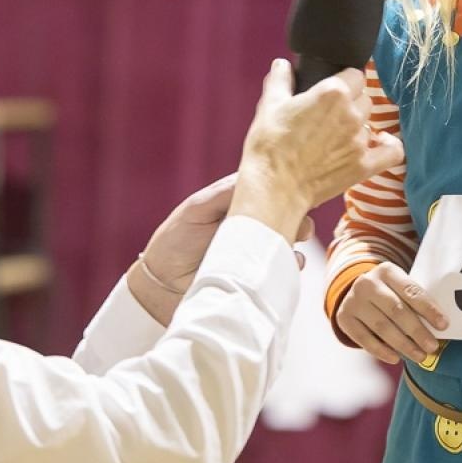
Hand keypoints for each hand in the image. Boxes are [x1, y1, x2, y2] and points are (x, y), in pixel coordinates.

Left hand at [130, 175, 313, 324]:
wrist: (160, 285)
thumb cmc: (176, 239)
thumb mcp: (196, 209)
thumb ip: (224, 193)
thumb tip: (255, 178)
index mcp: (240, 206)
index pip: (272, 194)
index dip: (287, 194)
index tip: (297, 196)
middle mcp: (252, 228)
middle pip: (288, 218)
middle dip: (299, 220)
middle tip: (301, 228)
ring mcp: (256, 254)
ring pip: (288, 244)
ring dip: (295, 244)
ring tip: (291, 246)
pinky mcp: (257, 278)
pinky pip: (282, 272)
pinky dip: (291, 268)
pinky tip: (289, 266)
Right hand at [230, 60, 403, 239]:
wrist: (273, 185)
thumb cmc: (270, 144)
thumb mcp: (269, 104)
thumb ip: (279, 79)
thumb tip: (282, 65)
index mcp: (333, 93)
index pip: (355, 74)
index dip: (343, 79)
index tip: (331, 88)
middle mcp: (352, 114)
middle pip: (364, 98)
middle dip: (350, 102)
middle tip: (328, 114)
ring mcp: (360, 141)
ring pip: (370, 123)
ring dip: (357, 125)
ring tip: (336, 136)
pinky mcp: (364, 165)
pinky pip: (392, 152)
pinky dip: (388, 146)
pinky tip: (378, 143)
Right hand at [335, 261, 449, 363]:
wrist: (358, 292)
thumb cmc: (390, 293)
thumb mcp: (401, 288)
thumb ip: (416, 303)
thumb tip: (440, 328)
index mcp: (387, 271)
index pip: (411, 291)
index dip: (428, 309)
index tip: (443, 325)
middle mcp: (367, 283)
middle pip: (396, 310)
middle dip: (417, 331)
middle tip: (432, 346)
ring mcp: (353, 300)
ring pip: (381, 326)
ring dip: (403, 345)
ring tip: (420, 356)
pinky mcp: (344, 317)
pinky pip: (364, 339)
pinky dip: (381, 350)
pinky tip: (395, 358)